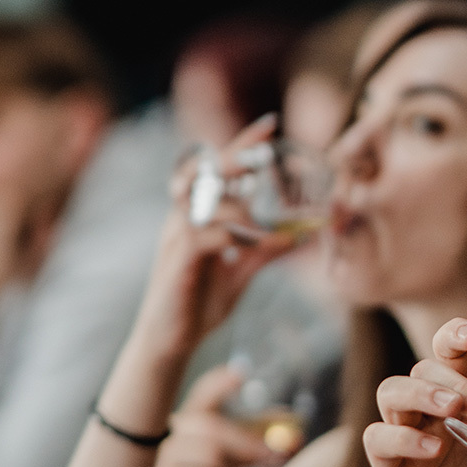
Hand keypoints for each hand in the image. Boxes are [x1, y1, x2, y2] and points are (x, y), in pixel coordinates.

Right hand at [131, 116, 295, 363]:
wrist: (170, 342)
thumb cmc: (199, 303)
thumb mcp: (240, 273)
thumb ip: (263, 251)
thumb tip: (297, 235)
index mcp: (195, 215)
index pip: (217, 169)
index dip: (241, 145)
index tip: (271, 124)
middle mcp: (182, 219)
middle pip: (203, 173)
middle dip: (235, 158)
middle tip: (267, 149)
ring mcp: (177, 238)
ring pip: (203, 200)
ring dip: (238, 200)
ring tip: (267, 211)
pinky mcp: (178, 261)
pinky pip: (209, 237)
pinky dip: (240, 235)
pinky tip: (268, 241)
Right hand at [152, 365, 287, 466]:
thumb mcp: (248, 458)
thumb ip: (266, 438)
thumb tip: (294, 425)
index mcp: (193, 422)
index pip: (202, 395)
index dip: (218, 384)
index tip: (241, 376)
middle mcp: (173, 437)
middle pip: (210, 426)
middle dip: (251, 440)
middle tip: (282, 452)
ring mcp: (165, 462)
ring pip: (213, 459)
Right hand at [365, 318, 466, 466]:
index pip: (452, 355)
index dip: (454, 336)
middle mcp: (438, 416)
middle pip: (421, 368)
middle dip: (450, 378)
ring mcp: (412, 443)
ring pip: (391, 391)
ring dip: (420, 392)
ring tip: (453, 412)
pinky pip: (377, 438)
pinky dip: (400, 435)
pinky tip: (433, 449)